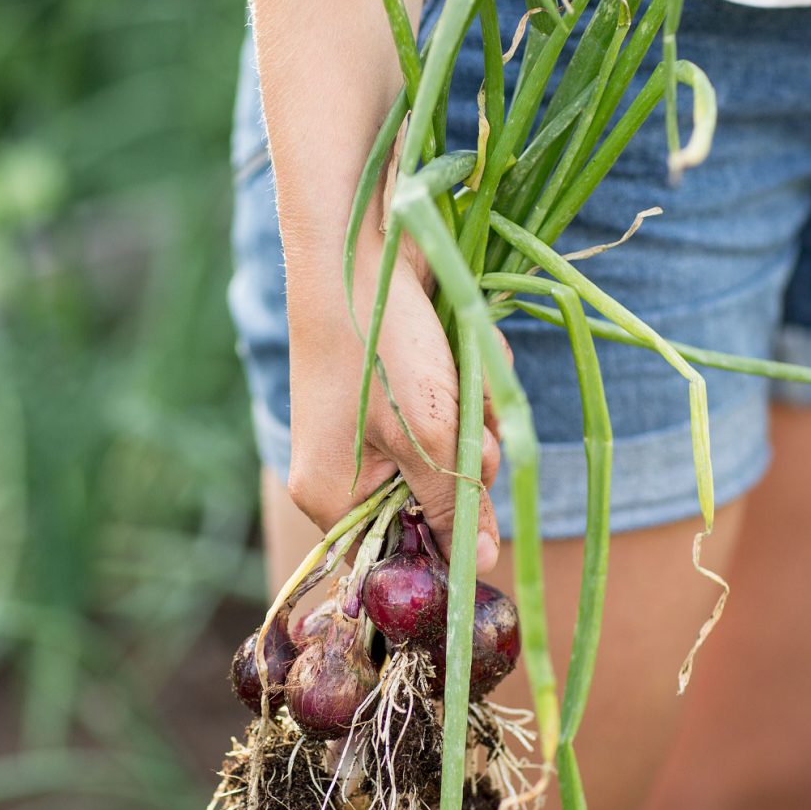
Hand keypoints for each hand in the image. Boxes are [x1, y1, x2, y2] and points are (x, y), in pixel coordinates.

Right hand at [285, 238, 503, 572]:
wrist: (360, 240)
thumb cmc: (381, 345)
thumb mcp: (426, 438)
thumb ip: (453, 506)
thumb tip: (478, 568)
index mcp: (331, 497)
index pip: (396, 557)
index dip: (445, 543)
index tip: (479, 515)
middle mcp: (346, 469)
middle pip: (433, 504)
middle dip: (466, 465)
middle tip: (463, 427)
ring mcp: (372, 427)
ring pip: (452, 454)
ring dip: (475, 420)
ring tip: (460, 376)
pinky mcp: (400, 389)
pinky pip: (451, 413)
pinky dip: (469, 386)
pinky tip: (463, 354)